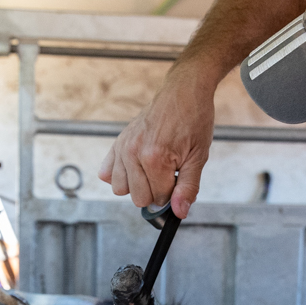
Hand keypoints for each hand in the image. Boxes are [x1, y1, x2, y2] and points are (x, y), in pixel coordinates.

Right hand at [99, 67, 215, 218]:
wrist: (183, 91)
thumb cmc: (193, 120)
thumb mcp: (198, 157)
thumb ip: (188, 187)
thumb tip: (179, 212)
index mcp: (155, 159)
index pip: (159, 198)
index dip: (172, 194)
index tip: (179, 179)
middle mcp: (134, 154)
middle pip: (139, 198)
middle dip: (156, 191)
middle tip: (168, 173)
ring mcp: (123, 148)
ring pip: (120, 189)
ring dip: (137, 185)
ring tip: (153, 170)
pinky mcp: (117, 142)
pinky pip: (107, 173)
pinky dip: (120, 175)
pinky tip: (136, 167)